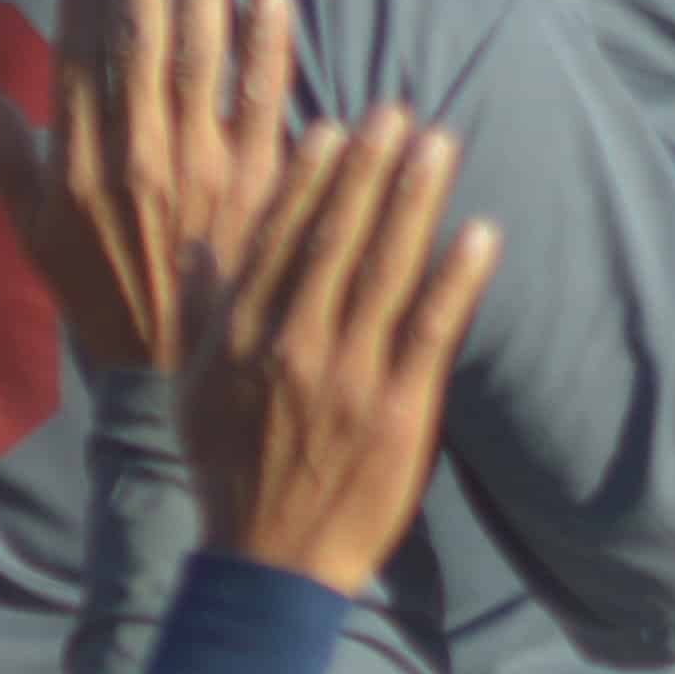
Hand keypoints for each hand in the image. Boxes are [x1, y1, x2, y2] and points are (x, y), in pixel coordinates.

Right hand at [0, 0, 294, 374]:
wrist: (167, 372)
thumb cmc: (98, 302)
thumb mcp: (34, 241)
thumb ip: (10, 165)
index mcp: (79, 164)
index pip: (79, 60)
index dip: (84, 2)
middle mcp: (138, 156)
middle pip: (141, 42)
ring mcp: (202, 167)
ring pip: (202, 55)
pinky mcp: (257, 182)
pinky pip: (264, 100)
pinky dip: (268, 46)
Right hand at [175, 107, 497, 596]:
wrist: (270, 560)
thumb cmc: (231, 470)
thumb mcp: (194, 388)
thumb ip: (203, 312)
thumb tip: (203, 244)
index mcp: (238, 333)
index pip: (277, 236)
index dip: (310, 177)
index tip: (337, 128)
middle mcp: (289, 342)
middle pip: (335, 237)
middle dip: (370, 169)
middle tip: (398, 113)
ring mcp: (345, 374)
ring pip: (384, 269)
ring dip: (415, 201)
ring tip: (439, 144)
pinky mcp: (396, 409)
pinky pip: (431, 329)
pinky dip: (456, 277)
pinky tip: (480, 232)